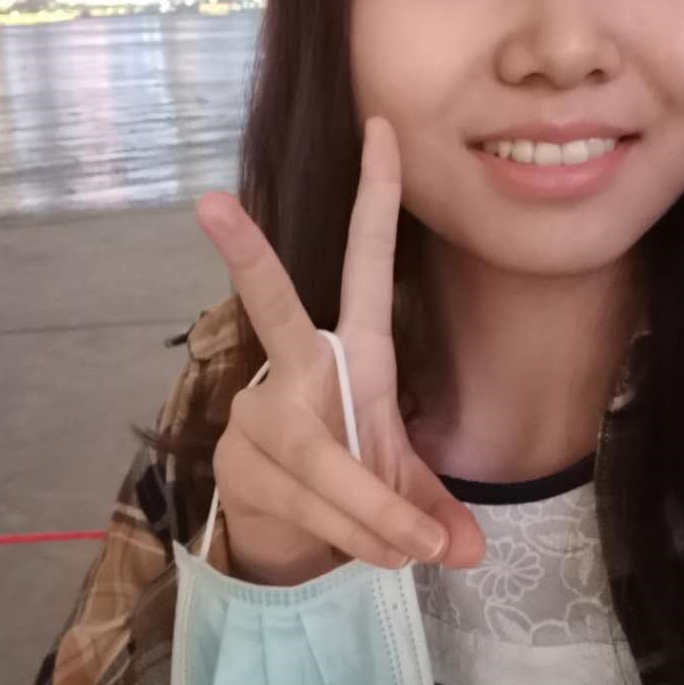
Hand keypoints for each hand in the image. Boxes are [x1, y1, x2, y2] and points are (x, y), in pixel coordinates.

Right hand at [195, 116, 484, 584]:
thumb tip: (473, 553)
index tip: (380, 129)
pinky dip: (356, 536)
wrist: (286, 533)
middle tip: (210, 203)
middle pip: (274, 310)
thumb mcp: (404, 482)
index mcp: (353, 351)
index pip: (365, 262)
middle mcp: (297, 368)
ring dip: (378, 514)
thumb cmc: (353, 482)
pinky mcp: (238, 459)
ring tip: (417, 552)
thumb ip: (435, 508)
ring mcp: (259, 411)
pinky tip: (376, 555)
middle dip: (248, 258)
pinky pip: (312, 502)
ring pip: (326, 460)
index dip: (376, 197)